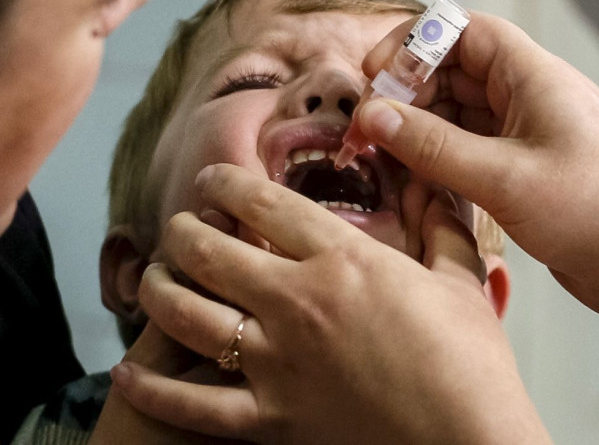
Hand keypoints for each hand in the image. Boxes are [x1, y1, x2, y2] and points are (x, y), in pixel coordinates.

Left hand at [110, 164, 548, 443]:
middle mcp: (296, 300)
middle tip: (177, 229)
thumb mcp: (460, 280)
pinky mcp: (270, 417)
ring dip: (159, 289)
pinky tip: (128, 374)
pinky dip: (153, 388)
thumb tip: (436, 183)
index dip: (224, 183)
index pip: (261, 203)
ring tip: (152, 279)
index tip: (209, 180)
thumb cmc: (470, 360)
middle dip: (182, 231)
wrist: (470, 441)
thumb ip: (440, 225)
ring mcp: (276, 361)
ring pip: (187, 314)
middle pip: (209, 251)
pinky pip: (193, 403)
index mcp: (341, 259)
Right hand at [356, 11, 598, 341]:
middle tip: (368, 128)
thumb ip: (433, 146)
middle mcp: (524, 99)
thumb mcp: (504, 177)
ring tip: (382, 156)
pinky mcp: (517, 169)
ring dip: (416, 131)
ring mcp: (520, 135)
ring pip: (454, 115)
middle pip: (451, 74)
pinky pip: (464, 150)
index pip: (464, 31)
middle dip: (406, 95)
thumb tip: (374, 116)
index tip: (376, 74)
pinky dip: (435, 160)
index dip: (415, 43)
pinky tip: (413, 179)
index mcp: (532, 77)